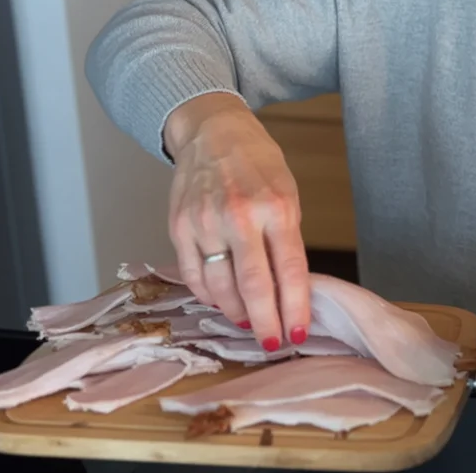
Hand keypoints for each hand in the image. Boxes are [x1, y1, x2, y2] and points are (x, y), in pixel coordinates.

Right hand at [164, 93, 309, 350]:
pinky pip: (193, 276)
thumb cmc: (259, 165)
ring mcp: (204, 222)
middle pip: (253, 286)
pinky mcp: (178, 227)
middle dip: (265, 323)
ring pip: (219, 288)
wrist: (213, 132)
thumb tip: (287, 290)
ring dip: (235, 313)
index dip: (294, 308)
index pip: (289, 271)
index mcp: (276, 208)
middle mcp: (239, 216)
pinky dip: (208, 296)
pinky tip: (221, 302)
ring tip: (248, 322)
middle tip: (272, 343)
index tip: (297, 333)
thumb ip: (286, 240)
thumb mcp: (287, 195)